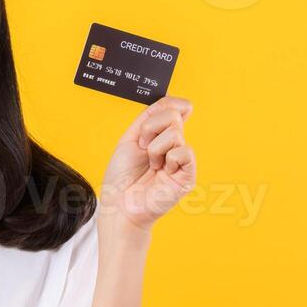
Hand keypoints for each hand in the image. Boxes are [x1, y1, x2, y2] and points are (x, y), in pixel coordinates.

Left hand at [98, 95, 196, 233]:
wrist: (118, 204)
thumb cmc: (121, 176)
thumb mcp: (131, 138)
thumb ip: (149, 116)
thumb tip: (177, 102)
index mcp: (160, 136)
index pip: (172, 107)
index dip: (165, 107)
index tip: (149, 125)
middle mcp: (173, 145)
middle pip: (173, 116)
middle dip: (150, 130)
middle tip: (143, 150)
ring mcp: (181, 160)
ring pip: (175, 134)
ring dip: (155, 149)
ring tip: (151, 165)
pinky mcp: (188, 175)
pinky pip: (184, 152)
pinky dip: (168, 159)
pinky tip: (161, 171)